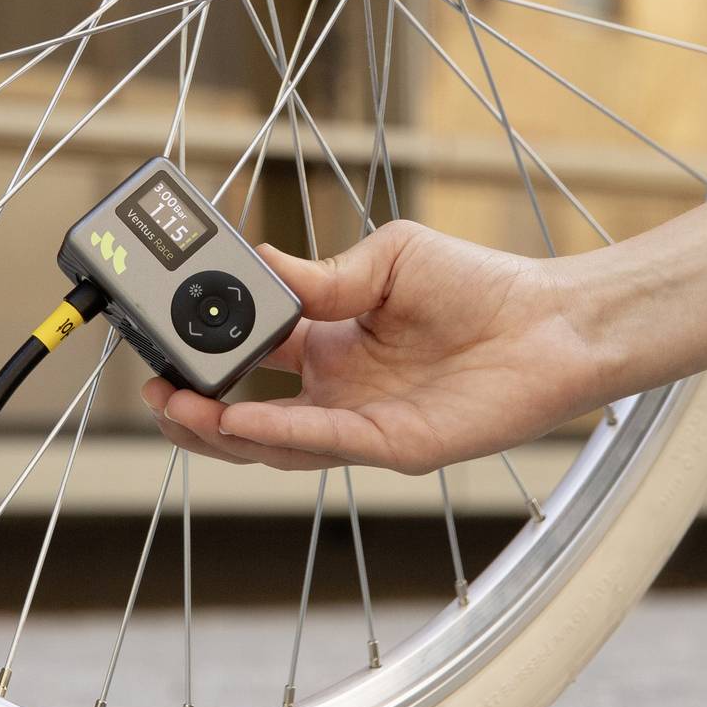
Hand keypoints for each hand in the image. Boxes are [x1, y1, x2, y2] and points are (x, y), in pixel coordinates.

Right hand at [139, 220, 609, 474]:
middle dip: (193, 407)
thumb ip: (320, 275)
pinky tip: (237, 419)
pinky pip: (325, 444)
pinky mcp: (394, 445)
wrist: (553, 323)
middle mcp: (339, 390)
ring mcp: (363, 423)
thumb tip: (256, 263)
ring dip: (219, 430)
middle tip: (153, 390)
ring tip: (174, 410)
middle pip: (247, 414)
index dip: (208, 350)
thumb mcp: (387, 260)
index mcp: (332, 343)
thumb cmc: (482, 288)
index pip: (252, 353)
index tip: (169, 333)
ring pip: (273, 443)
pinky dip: (278, 434)